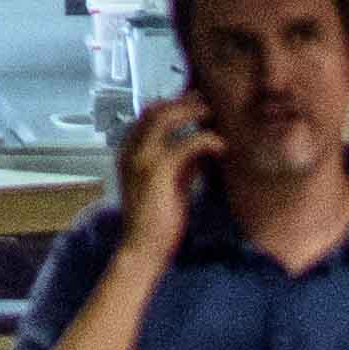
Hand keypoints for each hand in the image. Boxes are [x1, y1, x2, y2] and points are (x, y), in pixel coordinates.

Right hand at [116, 90, 214, 265]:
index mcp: (129, 153)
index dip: (170, 104)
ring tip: (211, 114)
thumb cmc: (157, 220)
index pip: (147, 116)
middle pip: (155, 110)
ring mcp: (141, 158)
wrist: (143, 248)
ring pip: (165, 118)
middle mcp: (130, 150)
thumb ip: (182, 163)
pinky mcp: (157, 170)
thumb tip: (202, 145)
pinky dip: (205, 139)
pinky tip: (220, 145)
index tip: (193, 101)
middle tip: (205, 101)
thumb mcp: (170, 183)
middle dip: (182, 102)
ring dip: (191, 111)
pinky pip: (185, 143)